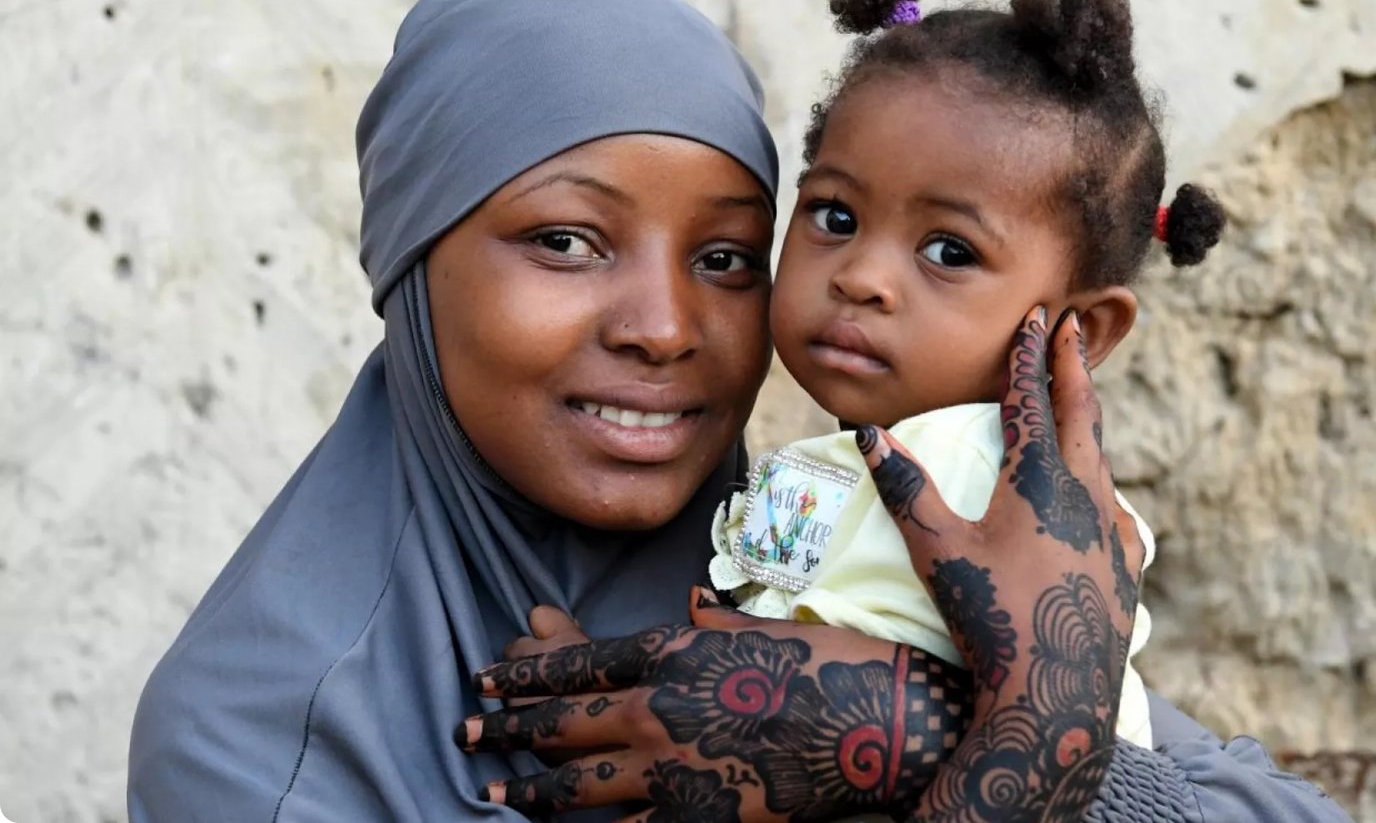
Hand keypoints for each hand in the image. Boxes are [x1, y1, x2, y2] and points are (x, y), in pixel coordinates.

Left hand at [457, 590, 971, 820]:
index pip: (578, 662)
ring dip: (527, 784)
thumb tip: (691, 605)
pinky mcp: (694, 816)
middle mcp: (658, 708)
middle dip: (507, 726)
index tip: (487, 676)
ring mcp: (671, 768)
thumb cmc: (828, 665)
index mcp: (672, 653)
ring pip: (575, 781)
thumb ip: (714, 624)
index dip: (525, 672)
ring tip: (492, 786)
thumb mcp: (763, 628)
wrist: (876, 727)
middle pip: (562, 720)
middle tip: (466, 730)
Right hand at [854, 307, 1141, 821]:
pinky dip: (1102, 486)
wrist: (1056, 699)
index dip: (1030, 354)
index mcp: (1040, 481)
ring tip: (1080, 403)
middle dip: (1074, 366)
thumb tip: (870, 434)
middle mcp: (1085, 495)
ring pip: (1101, 460)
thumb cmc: (991, 620)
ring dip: (1088, 422)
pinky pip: (1116, 511)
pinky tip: (1103, 500)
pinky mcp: (1125, 569)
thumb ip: (906, 489)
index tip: (1039, 315)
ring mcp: (1111, 533)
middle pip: (1082, 414)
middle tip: (1077, 326)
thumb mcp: (937, 552)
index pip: (1033, 399)